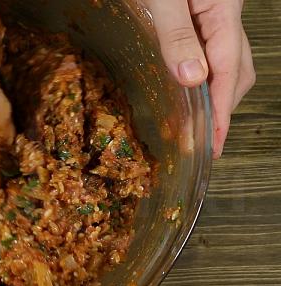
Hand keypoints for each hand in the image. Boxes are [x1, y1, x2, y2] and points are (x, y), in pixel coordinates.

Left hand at [145, 0, 255, 157]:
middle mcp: (225, 14)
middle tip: (205, 140)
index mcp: (222, 11)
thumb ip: (176, 34)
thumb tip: (191, 79)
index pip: (228, 73)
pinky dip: (205, 73)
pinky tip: (190, 83)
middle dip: (224, 108)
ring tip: (199, 121)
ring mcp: (216, 13)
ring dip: (217, 92)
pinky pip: (213, 48)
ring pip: (228, 60)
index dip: (222, 113)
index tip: (214, 144)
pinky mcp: (202, 12)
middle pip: (236, 70)